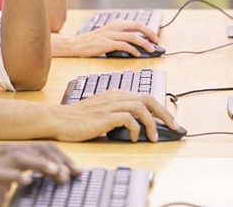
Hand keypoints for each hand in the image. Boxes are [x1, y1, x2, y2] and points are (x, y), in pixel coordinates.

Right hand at [0, 149, 80, 206]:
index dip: (60, 160)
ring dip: (41, 164)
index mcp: (14, 161)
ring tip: (56, 174)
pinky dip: (16, 177)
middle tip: (74, 173)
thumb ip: (17, 187)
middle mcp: (7, 159)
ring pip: (22, 158)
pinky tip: (28, 183)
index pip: (41, 154)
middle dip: (57, 161)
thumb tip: (34, 192)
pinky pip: (2, 174)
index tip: (76, 172)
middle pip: (36, 152)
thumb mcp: (2, 189)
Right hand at [53, 20, 160, 57]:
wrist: (75, 44)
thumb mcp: (107, 35)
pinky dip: (133, 49)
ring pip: (133, 36)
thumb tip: (136, 45)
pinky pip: (124, 45)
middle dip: (150, 33)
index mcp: (116, 24)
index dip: (147, 29)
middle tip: (157, 41)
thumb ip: (119, 36)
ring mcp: (110, 35)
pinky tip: (137, 54)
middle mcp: (114, 27)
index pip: (136, 23)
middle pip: (137, 26)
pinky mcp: (106, 43)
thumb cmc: (92, 42)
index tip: (155, 37)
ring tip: (151, 50)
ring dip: (144, 43)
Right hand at [53, 90, 178, 141]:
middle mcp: (115, 96)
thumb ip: (116, 112)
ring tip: (153, 137)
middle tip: (174, 126)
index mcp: (115, 93)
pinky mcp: (105, 115)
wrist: (59, 119)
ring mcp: (110, 104)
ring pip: (141, 107)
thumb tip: (136, 124)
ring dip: (152, 123)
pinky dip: (136, 129)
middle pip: (148, 98)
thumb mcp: (100, 111)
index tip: (168, 120)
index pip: (143, 96)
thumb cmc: (77, 119)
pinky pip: (129, 119)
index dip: (159, 107)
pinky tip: (133, 138)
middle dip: (164, 113)